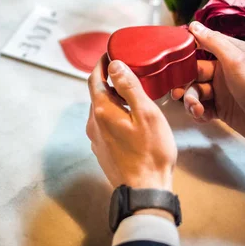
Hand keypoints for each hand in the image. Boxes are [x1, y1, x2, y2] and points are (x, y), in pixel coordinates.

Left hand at [87, 55, 176, 190]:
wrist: (145, 191)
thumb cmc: (151, 152)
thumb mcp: (146, 114)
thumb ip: (129, 87)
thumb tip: (115, 65)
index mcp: (102, 111)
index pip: (95, 78)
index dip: (102, 64)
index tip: (112, 54)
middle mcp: (93, 123)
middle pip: (97, 94)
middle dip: (109, 80)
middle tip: (127, 71)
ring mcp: (96, 139)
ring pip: (101, 110)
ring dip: (113, 99)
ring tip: (132, 94)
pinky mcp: (102, 150)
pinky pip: (105, 125)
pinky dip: (114, 114)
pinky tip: (130, 119)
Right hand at [171, 21, 244, 143]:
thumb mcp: (236, 60)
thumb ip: (213, 42)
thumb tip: (194, 25)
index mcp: (228, 54)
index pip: (200, 48)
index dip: (185, 55)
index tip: (172, 62)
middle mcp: (223, 71)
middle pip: (193, 73)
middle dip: (184, 84)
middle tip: (177, 93)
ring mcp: (222, 90)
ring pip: (195, 92)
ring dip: (191, 101)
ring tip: (196, 109)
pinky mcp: (221, 109)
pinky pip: (202, 108)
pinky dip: (198, 113)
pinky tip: (202, 116)